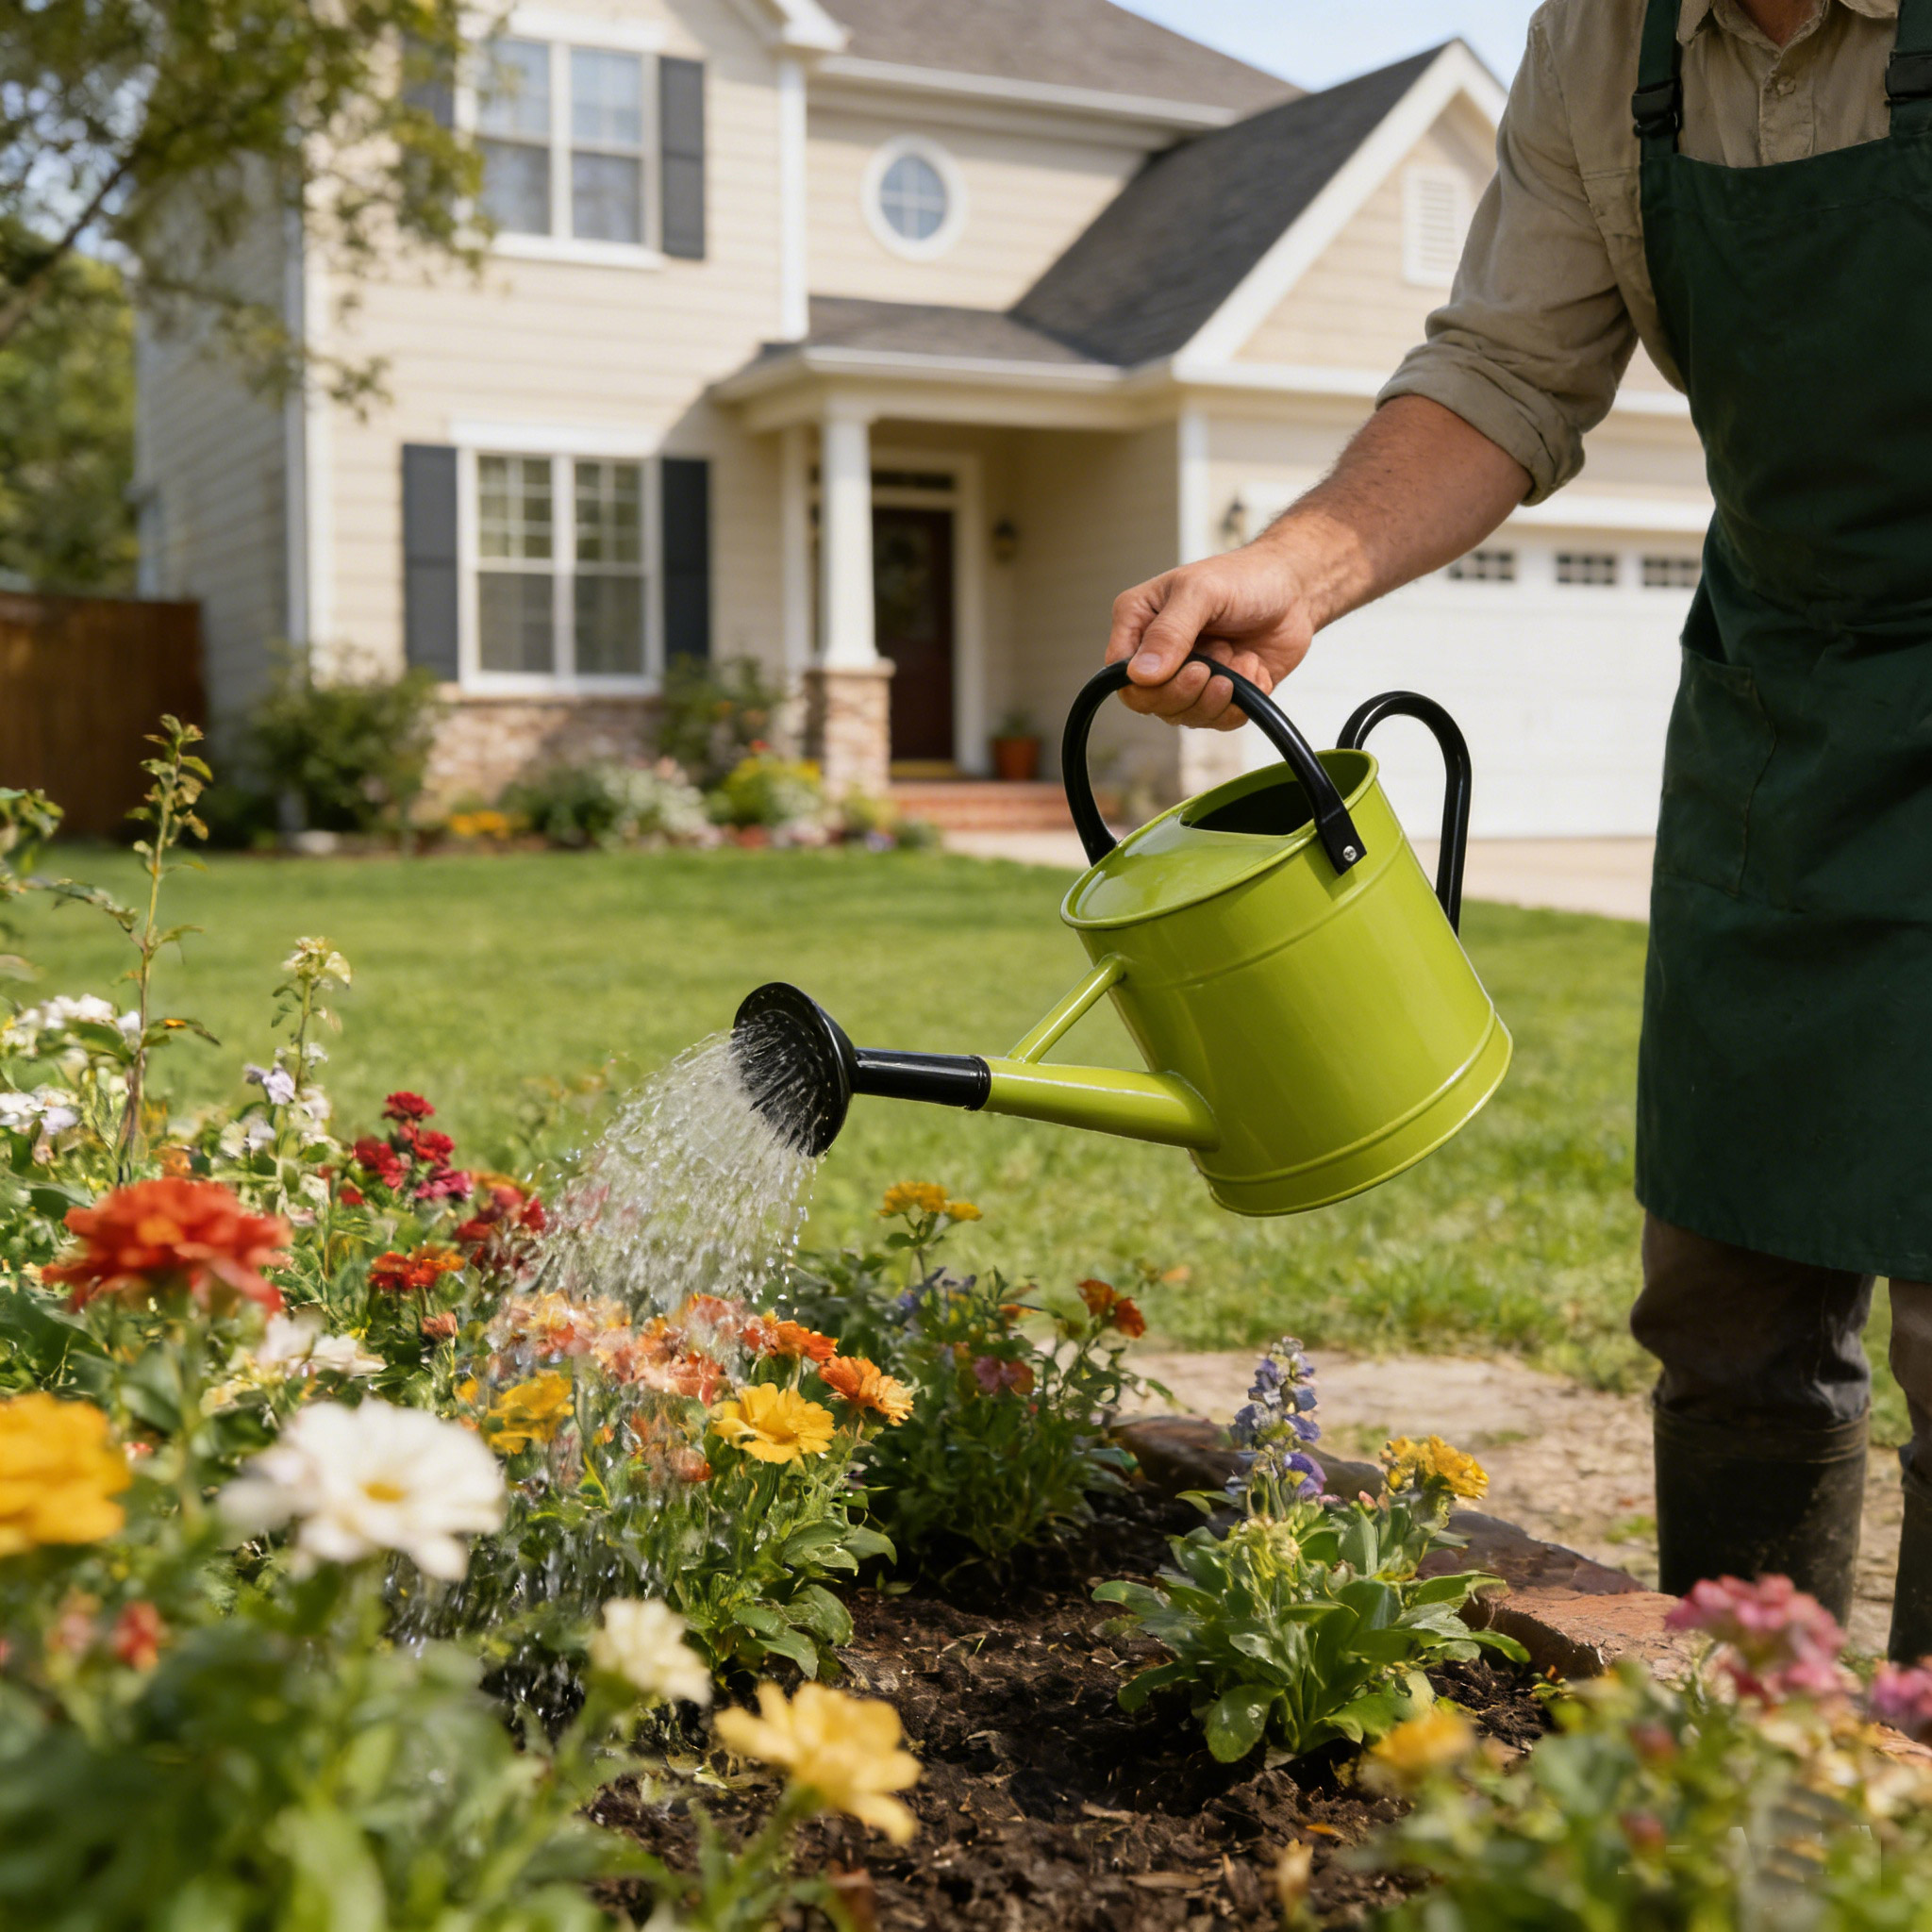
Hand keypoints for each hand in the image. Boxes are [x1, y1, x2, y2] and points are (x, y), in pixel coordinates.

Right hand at [1105, 545, 1316, 729]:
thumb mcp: (1202, 592)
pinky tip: (1251, 668)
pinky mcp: (1219, 695)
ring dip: (1216, 697)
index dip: (1147, 684)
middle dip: (1186, 692)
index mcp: (1139, 622)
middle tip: (1211, 669)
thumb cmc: (1245, 577)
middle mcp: (1158, 654)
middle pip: (1150, 702)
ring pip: (1184, 716)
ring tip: (1237, 661)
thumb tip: (1139, 675)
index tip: (1188, 667)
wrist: (1295, 590)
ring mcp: (1188, 677)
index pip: (1120, 674)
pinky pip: (1219, 721)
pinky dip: (1240, 702)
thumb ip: (1169, 632)